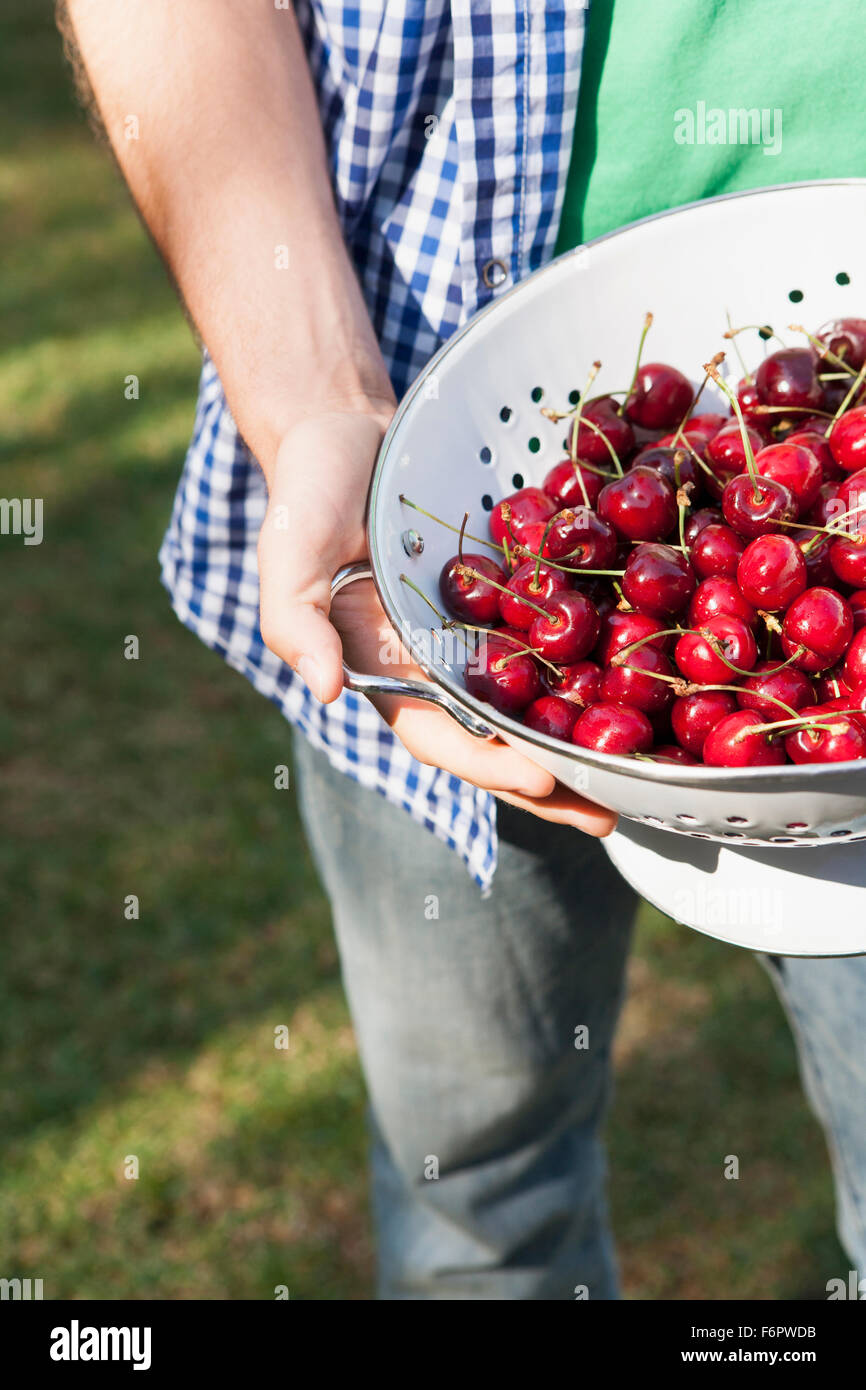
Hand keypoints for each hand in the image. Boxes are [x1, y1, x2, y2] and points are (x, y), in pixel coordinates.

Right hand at [258, 405, 617, 834]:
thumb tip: (327, 691)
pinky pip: (553, 639)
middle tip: (609, 815)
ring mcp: (478, 638)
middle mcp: (439, 670)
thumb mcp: (288, 554)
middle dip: (550, 785)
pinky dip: (593, 667)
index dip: (487, 763)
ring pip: (534, 704)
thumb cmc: (308, 498)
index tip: (540, 778)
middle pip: (498, 742)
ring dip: (581, 743)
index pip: (439, 736)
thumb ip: (297, 622)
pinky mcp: (510, 599)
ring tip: (636, 776)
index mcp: (388, 676)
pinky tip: (642, 684)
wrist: (347, 436)